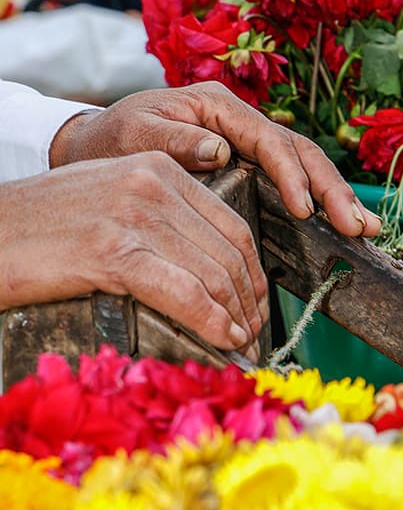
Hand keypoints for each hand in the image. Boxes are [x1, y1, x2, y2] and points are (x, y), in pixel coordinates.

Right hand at [0, 152, 267, 355]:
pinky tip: (223, 339)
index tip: (256, 302)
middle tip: (254, 331)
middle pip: (229, 251)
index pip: (232, 223)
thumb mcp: (111, 201)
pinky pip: (183, 291)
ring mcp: (133, 216)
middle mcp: (153, 184)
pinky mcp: (112, 252)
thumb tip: (206, 265)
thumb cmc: (40, 227)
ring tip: (241, 342)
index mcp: (159, 168)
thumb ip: (160, 218)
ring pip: (212, 273)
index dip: (253, 271)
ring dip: (236, 316)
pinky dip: (211, 321)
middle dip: (249, 299)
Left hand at [49, 82, 379, 237]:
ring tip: (363, 228)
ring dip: (336, 198)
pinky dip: (319, 203)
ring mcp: (247, 142)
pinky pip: (291, 181)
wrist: (89, 149)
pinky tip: (340, 224)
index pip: (270, 140)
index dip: (293, 175)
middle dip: (332, 190)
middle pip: (301, 152)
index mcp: (218, 105)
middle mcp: (240, 121)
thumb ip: (176, 138)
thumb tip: (220, 150)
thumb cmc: (108, 140)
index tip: (305, 209)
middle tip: (356, 225)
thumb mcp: (134, 133)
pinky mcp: (248, 165)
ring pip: (305, 167)